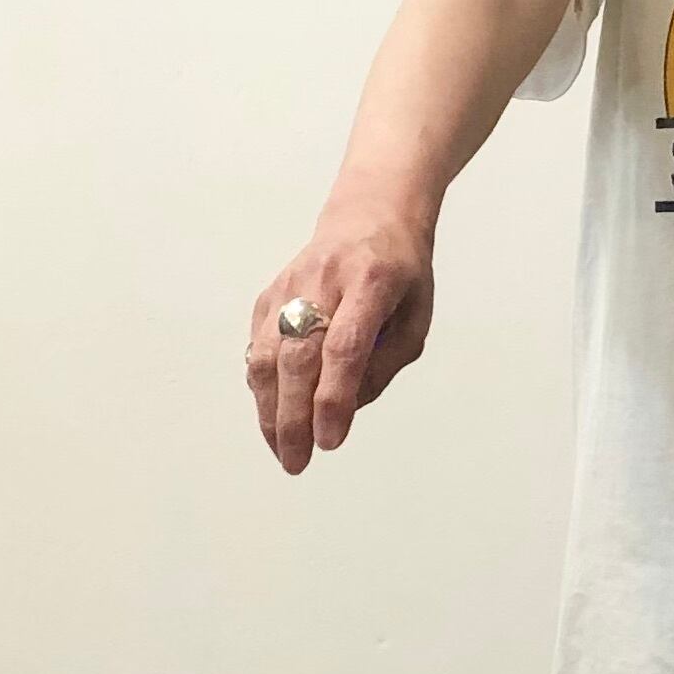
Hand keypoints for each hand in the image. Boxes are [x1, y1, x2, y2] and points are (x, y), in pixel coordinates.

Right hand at [247, 205, 435, 475]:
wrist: (370, 211)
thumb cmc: (401, 271)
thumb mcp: (415, 318)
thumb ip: (383, 365)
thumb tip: (345, 411)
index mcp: (371, 283)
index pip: (345, 348)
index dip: (334, 399)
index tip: (330, 442)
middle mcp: (324, 281)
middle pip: (298, 356)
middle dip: (294, 417)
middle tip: (298, 461)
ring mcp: (290, 285)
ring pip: (268, 353)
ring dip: (270, 408)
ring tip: (282, 450)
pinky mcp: (270, 293)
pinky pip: (258, 345)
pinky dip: (261, 384)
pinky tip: (271, 414)